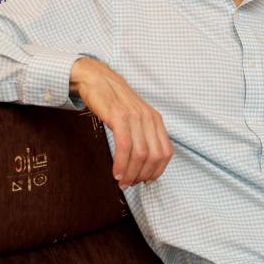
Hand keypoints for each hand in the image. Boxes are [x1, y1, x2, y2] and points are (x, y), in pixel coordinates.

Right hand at [70, 57, 172, 187]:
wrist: (97, 79)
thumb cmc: (114, 101)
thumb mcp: (135, 117)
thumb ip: (142, 136)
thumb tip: (143, 164)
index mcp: (156, 120)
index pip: (166, 152)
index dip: (157, 171)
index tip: (145, 181)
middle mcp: (149, 118)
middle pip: (154, 157)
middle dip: (142, 176)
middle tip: (129, 184)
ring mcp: (135, 117)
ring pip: (140, 154)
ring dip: (130, 173)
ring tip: (121, 181)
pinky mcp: (119, 116)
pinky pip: (124, 146)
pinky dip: (121, 163)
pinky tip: (115, 171)